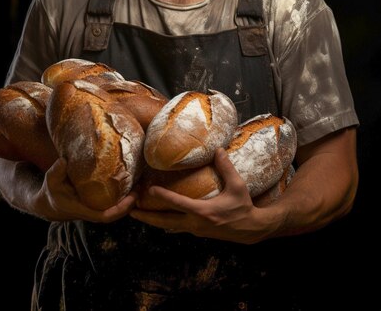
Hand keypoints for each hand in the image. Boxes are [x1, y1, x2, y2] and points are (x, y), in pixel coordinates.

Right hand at [37, 158, 137, 222]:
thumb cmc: (51, 191)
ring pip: (117, 208)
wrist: (49, 203)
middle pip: (117, 214)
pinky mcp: (98, 203)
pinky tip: (131, 181)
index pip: (106, 216)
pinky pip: (114, 202)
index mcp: (84, 210)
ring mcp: (96, 208)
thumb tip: (64, 160)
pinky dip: (124, 194)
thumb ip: (57, 171)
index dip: (121, 210)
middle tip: (141, 187)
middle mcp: (93, 211)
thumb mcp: (51, 180)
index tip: (132, 199)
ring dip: (130, 199)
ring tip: (140, 182)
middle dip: (131, 203)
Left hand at [130, 149, 277, 243]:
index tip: (148, 191)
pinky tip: (155, 218)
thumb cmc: (243, 207)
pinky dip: (164, 222)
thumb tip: (218, 149)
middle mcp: (195, 223)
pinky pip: (175, 226)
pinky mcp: (196, 231)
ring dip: (152, 220)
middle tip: (129, 209)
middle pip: (165, 221)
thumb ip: (226, 167)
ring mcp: (195, 229)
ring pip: (168, 225)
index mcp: (204, 211)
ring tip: (136, 213)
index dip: (163, 196)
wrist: (250, 229)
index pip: (178, 203)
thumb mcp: (238, 186)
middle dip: (146, 216)